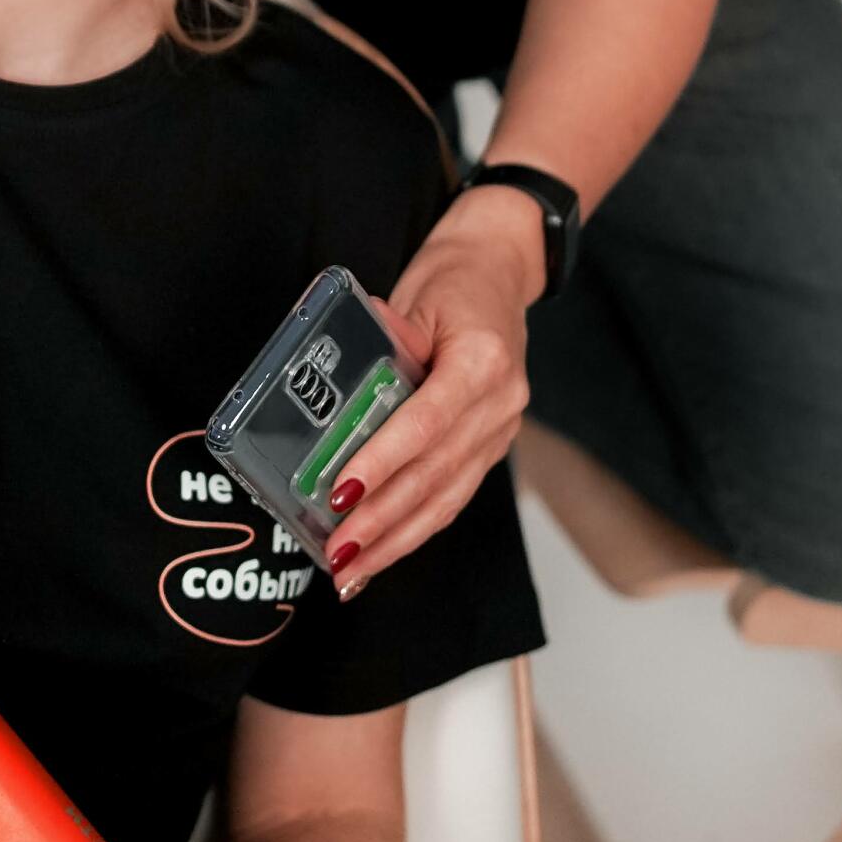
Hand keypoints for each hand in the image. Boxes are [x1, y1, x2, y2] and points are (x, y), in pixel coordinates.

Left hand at [325, 192, 541, 595]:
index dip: (382, 462)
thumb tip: (340, 381)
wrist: (500, 271)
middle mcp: (501, 403)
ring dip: (397, 540)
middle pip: (436, 474)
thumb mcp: (415, 296)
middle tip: (338, 551)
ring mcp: (502, 430)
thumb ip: (382, 337)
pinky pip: (453, 495)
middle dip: (383, 520)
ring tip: (353, 571)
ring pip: (448, 498)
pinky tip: (382, 553)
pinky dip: (416, 528)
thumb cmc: (454, 281)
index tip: (341, 491)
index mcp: (483, 361)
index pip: (426, 424)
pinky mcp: (493, 446)